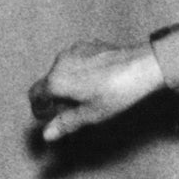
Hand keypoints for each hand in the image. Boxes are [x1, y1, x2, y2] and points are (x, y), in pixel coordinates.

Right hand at [28, 39, 165, 142]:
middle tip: (75, 111)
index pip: (36, 94)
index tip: (48, 116)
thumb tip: (48, 134)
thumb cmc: (118, 92)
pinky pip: (77, 61)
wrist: (142, 66)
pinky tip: (99, 81)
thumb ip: (67, 123)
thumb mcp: (91, 114)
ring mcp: (73, 51)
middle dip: (58, 97)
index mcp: (56, 81)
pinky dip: (81, 72)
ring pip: (63, 70)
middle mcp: (60, 62)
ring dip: (69, 84)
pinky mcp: (88, 44)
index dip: (39, 107)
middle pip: (50, 82)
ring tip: (90, 96)